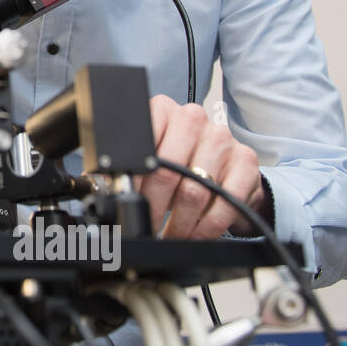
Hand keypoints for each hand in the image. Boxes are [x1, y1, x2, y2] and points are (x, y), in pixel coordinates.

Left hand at [138, 95, 269, 238]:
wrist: (221, 164)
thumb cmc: (178, 160)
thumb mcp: (148, 156)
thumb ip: (125, 166)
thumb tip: (100, 188)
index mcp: (162, 110)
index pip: (141, 146)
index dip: (133, 182)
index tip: (129, 202)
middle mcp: (193, 119)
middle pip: (167, 172)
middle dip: (153, 208)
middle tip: (147, 225)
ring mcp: (221, 139)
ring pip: (195, 191)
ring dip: (180, 223)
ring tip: (169, 234)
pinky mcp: (246, 161)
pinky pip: (226, 202)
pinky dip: (207, 227)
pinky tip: (196, 234)